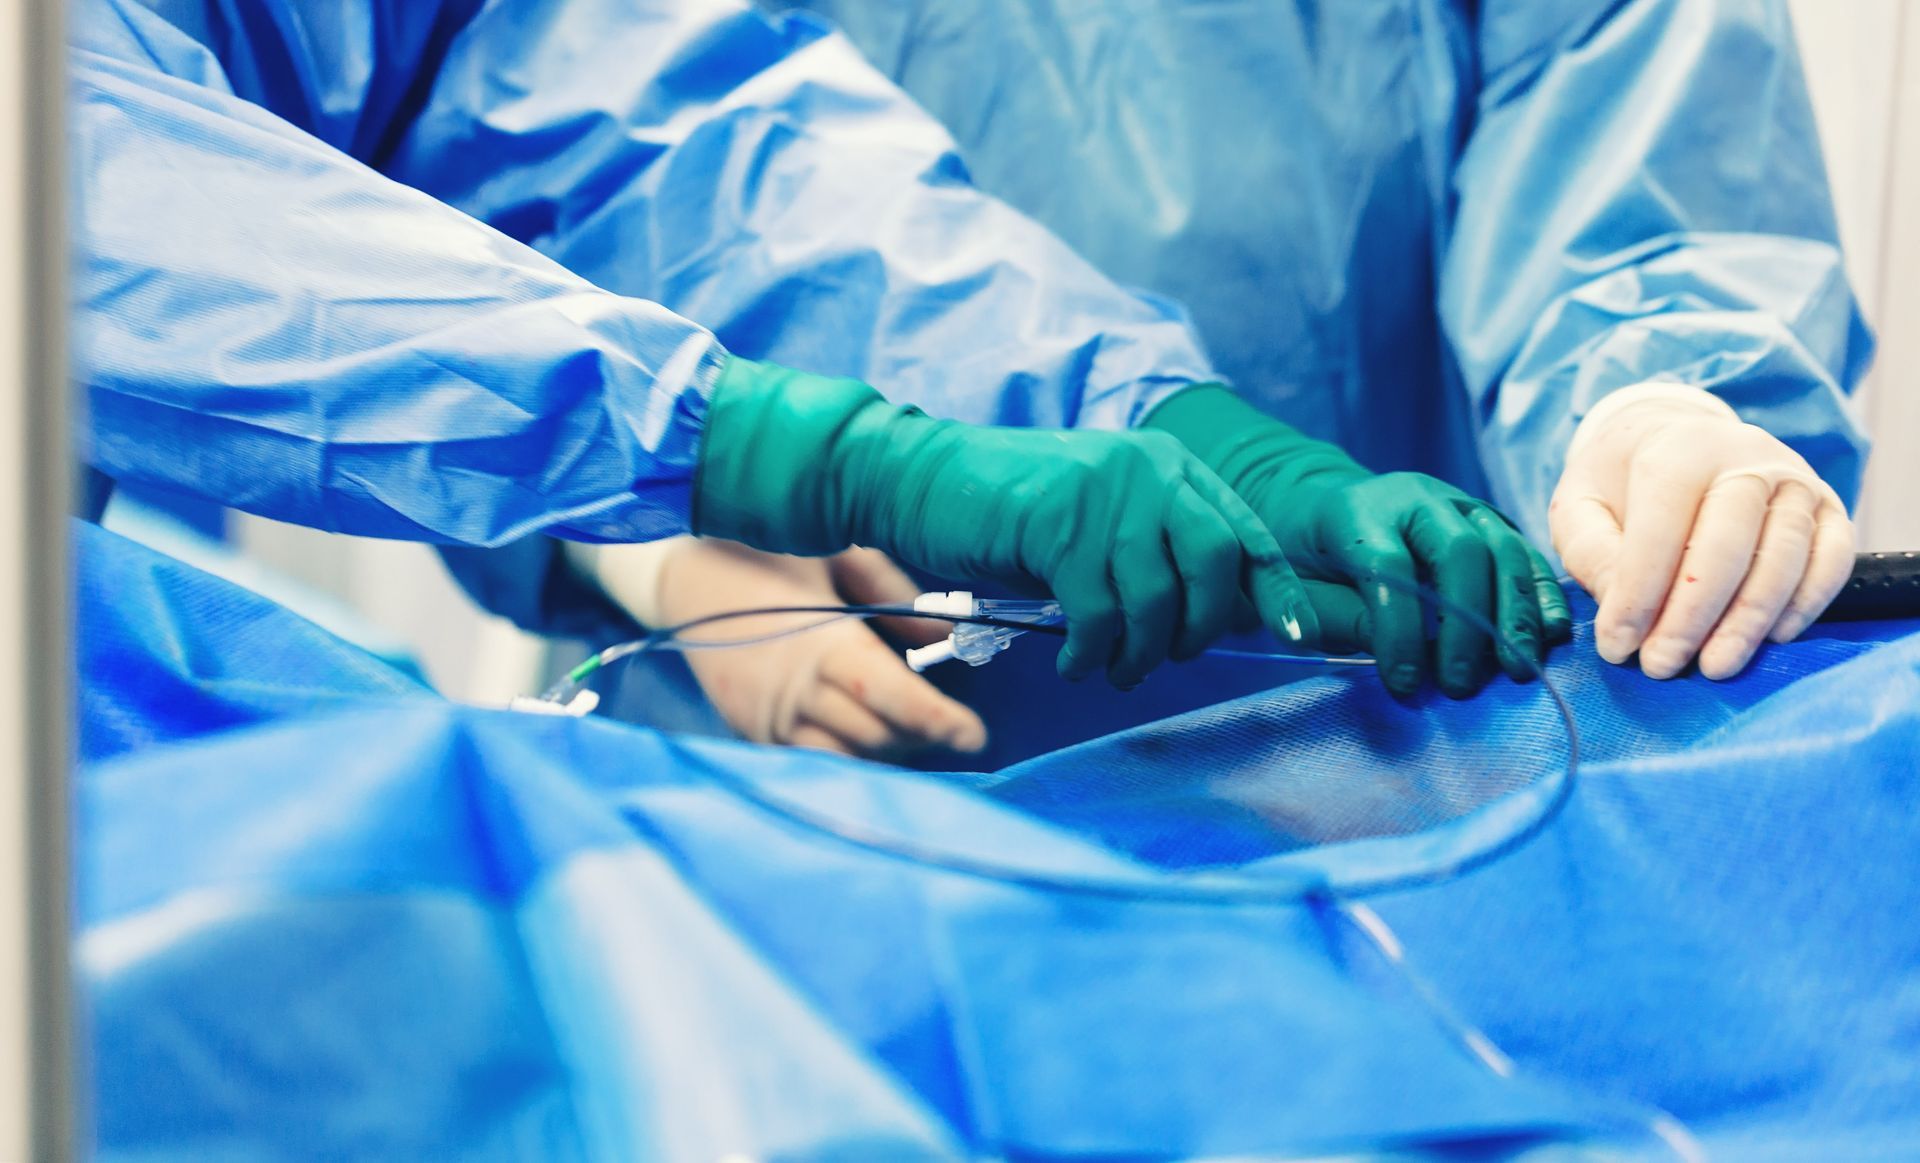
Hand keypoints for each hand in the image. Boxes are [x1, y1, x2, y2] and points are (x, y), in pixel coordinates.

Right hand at [656, 539, 985, 757]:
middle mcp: (793, 692)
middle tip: (949, 722)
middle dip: (919, 735)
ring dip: (883, 752)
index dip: (938, 721)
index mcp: (821, 642)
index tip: (976, 735)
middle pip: (874, 738)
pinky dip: (842, 758)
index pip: (891, 699)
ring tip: (909, 732)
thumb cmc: (763, 551)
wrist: (675, 574)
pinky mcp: (747, 730)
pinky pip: (804, 762)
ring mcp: (765, 719)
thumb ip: (894, 595)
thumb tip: (946, 636)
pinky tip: (864, 740)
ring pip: (842, 760)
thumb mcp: (836, 552)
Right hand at [696, 358, 1315, 688]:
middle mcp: (1146, 467)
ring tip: (1112, 669)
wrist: (920, 480)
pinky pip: (1099, 610)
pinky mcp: (1057, 520)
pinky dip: (1094, 651)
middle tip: (1164, 658)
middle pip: (1215, 561)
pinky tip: (1077, 663)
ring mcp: (1102, 490)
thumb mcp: (1099, 526)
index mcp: (1167, 464)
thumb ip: (1157, 555)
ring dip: (1139, 651)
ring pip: (1156, 596)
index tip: (1303, 636)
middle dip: (1200, 627)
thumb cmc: (1011, 514)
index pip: (1248, 531)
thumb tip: (1223, 619)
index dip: (1280, 590)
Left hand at [1144, 385, 1569, 697]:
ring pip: (1502, 547)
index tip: (1404, 684)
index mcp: (1357, 510)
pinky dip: (1542, 593)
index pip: (1388, 566)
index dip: (1399, 630)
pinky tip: (1549, 635)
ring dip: (1515, 613)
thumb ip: (1334, 618)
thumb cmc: (1309, 559)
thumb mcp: (1298, 589)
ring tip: (1515, 670)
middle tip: (1460, 684)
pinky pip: (1525, 551)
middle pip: (1460, 550)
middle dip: (1467, 625)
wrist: (1326, 507)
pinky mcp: (1489, 518)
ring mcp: (1459, 502)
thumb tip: (1381, 657)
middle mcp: (1415, 497)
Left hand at [1551, 384, 1853, 679]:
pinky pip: (1832, 560)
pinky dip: (1805, 604)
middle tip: (1661, 666)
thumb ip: (1592, 554)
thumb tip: (1620, 611)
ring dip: (1748, 622)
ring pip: (1783, 558)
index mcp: (1679, 451)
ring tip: (1714, 666)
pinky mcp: (1829, 508)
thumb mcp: (1579, 506)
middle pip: (1727, 546)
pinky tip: (1771, 640)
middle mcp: (1747, 457)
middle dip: (1692, 617)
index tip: (1617, 647)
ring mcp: (1796, 481)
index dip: (1638, 595)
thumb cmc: (1620, 483)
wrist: (1678, 438)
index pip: (1661, 530)